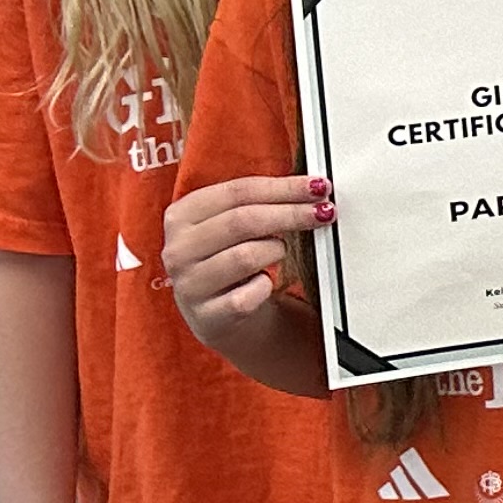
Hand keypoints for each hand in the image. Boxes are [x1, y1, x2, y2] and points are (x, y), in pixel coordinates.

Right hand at [163, 174, 318, 347]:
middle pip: (242, 221)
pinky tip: (265, 283)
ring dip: (275, 250)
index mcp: (182, 216)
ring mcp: (189, 285)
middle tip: (324, 212)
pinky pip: (249, 295)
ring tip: (280, 251)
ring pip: (246, 256)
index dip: (283, 187)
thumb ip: (263, 201)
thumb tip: (311, 186)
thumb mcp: (234, 224)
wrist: (218, 315)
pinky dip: (265, 286)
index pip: (238, 192)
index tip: (317, 186)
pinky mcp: (208, 317)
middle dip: (291, 213)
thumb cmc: (231, 259)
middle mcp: (179, 250)